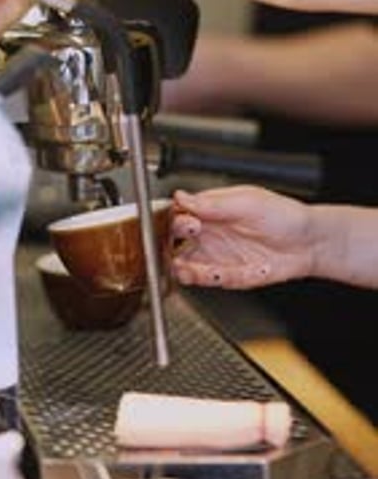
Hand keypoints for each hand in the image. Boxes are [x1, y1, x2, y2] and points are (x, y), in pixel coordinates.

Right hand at [171, 185, 314, 288]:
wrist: (308, 243)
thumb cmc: (284, 215)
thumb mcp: (248, 202)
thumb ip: (213, 203)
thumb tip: (182, 197)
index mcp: (210, 211)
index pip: (178, 215)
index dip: (175, 220)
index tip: (188, 223)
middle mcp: (208, 234)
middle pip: (173, 244)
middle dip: (171, 247)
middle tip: (187, 245)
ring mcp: (215, 257)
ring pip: (184, 266)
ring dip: (183, 269)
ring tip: (189, 269)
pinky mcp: (227, 276)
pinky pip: (209, 281)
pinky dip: (210, 279)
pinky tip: (220, 273)